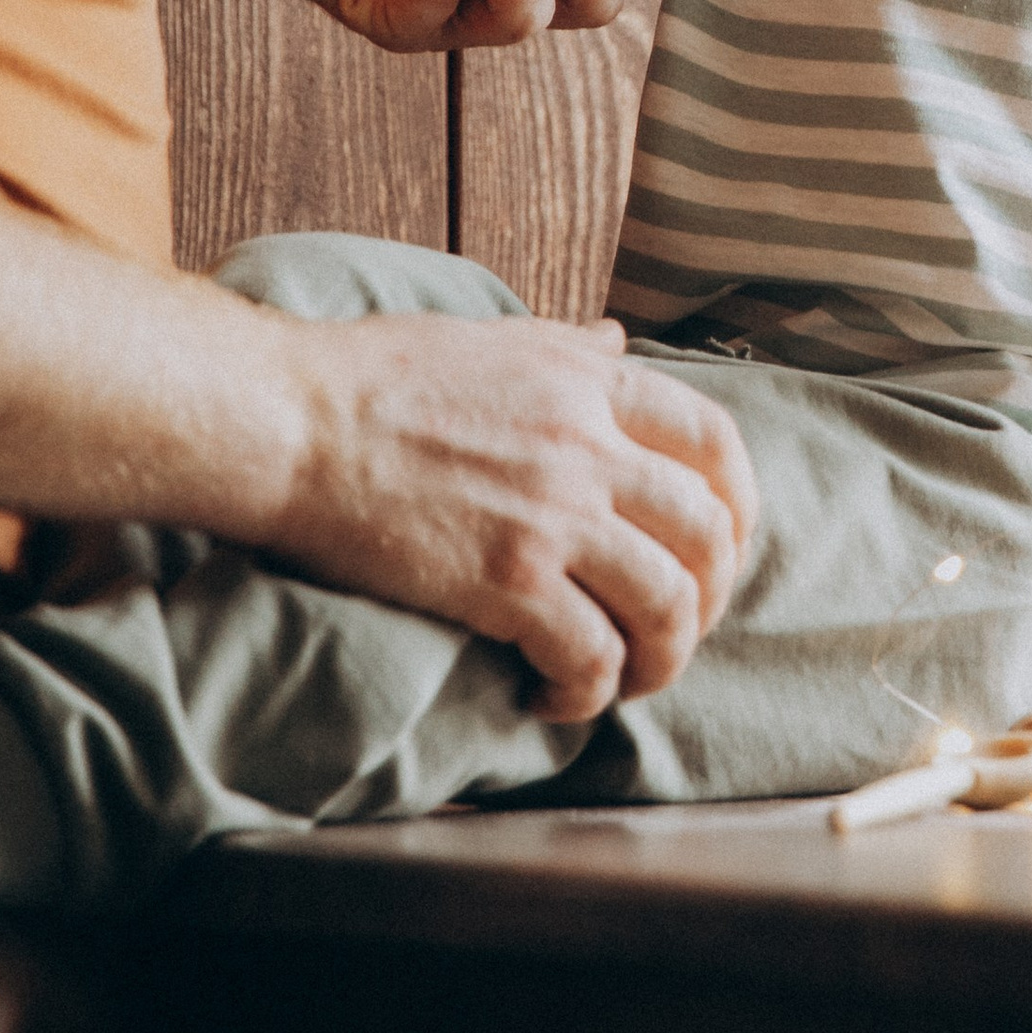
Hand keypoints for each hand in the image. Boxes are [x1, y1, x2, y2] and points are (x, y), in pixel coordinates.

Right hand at [277, 314, 760, 716]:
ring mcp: (554, 515)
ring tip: (628, 677)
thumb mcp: (492, 337)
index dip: (737, 503)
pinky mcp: (508, 581)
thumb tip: (617, 340)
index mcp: (590, 382)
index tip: (724, 544)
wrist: (294, 423)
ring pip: (668, 604)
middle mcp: (589, 446)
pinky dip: (588, 690)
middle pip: (709, 532)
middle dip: (712, 593)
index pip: (715, 441)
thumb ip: (567, 347)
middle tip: (677, 627)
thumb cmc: (372, 376)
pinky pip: (592, 656)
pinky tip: (553, 695)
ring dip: (664, 657)